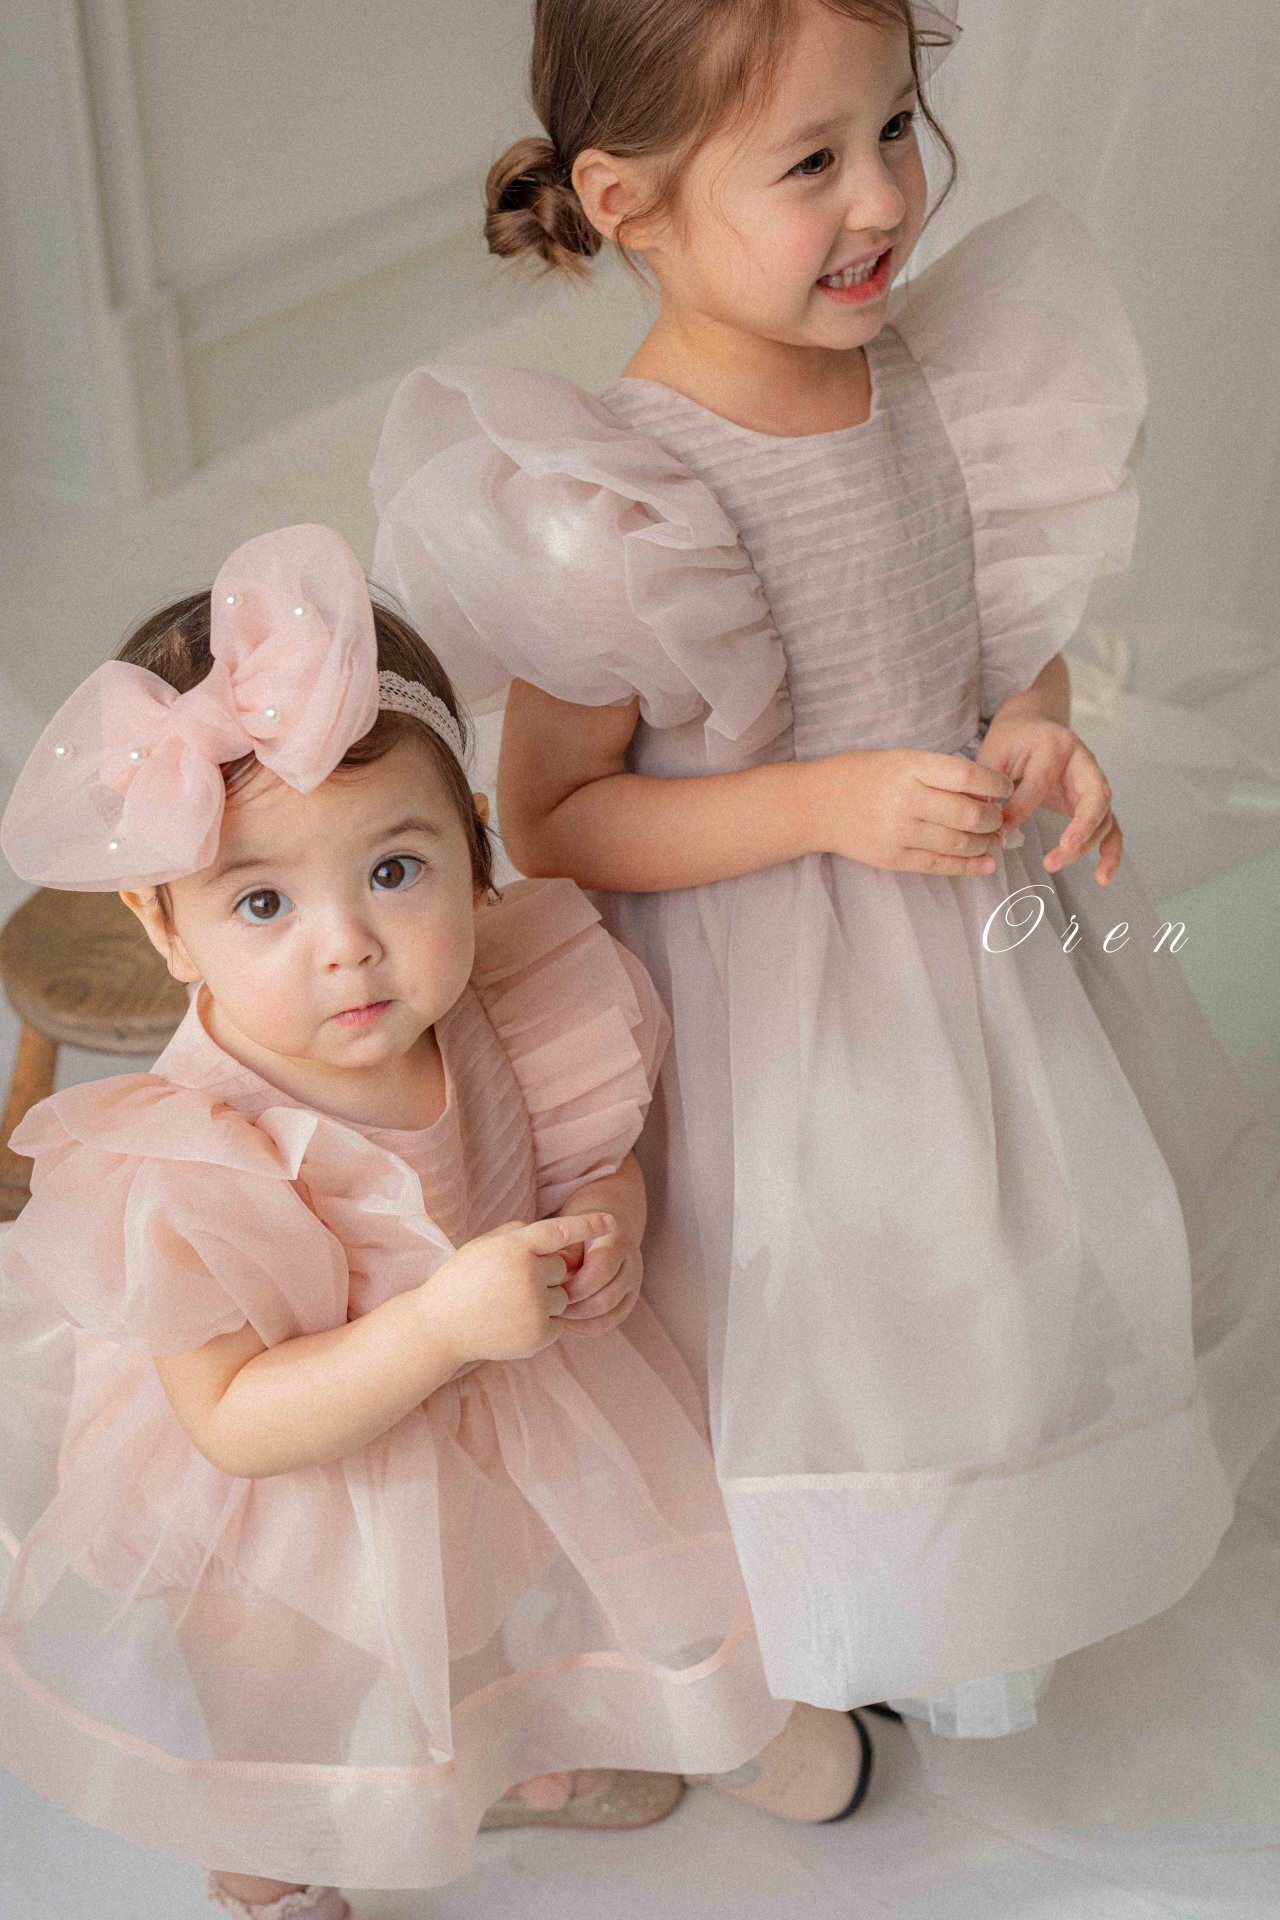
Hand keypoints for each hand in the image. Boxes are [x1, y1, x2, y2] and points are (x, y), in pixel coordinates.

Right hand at [424, 1213, 615, 1368]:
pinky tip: (512, 1322)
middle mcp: (529, 1275)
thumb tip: (553, 1236)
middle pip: (562, 1268)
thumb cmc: (462, 1280)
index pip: (560, 1231)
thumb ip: (518, 1234)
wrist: (440, 1326)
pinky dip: (542, 1324)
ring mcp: (535, 1308)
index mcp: (515, 1248)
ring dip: (546, 1299)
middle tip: (512, 1283)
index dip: (588, 1224)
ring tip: (510, 1304)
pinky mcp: (538, 1336)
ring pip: (563, 1297)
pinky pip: (557, 1323)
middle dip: (545, 1274)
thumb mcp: (484, 1245)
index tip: (613, 1221)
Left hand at [558, 1218, 643, 1338]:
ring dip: (578, 1321)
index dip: (575, 1285)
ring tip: (554, 1315)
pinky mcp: (627, 1304)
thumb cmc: (576, 1234)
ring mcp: (632, 1287)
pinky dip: (584, 1328)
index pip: (601, 1270)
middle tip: (549, 1308)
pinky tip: (565, 1322)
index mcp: (616, 1242)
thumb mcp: (567, 1234)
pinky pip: (607, 1325)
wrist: (603, 1235)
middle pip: (606, 1299)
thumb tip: (555, 1274)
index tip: (551, 1288)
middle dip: (574, 1308)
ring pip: (608, 1317)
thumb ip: (562, 1252)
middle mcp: (631, 1265)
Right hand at [811, 748, 1014, 875]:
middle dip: (994, 818)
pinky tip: (985, 864)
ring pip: (958, 843)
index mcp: (910, 767)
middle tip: (1000, 818)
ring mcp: (899, 832)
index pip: (967, 775)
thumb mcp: (900, 758)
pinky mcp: (893, 858)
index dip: (995, 783)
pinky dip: (968, 867)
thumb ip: (938, 772)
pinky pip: (939, 865)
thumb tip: (984, 791)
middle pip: (969, 813)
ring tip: (993, 839)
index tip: (1006, 787)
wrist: (816, 804)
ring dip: (984, 843)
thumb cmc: (861, 774)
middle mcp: (906, 800)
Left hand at [978, 712, 1122, 884]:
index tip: (999, 830)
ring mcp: (1094, 784)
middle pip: (1094, 798)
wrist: (1031, 726)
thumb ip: (991, 785)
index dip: (1021, 808)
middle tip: (1057, 853)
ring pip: (1104, 818)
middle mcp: (1084, 763)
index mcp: (1057, 746)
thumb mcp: (995, 753)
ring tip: (1053, 864)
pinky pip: (1111, 829)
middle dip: (1080, 829)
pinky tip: (1102, 877)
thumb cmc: (1012, 740)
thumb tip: (993, 828)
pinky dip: (1110, 853)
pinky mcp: (1094, 804)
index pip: (1043, 781)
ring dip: (1086, 846)